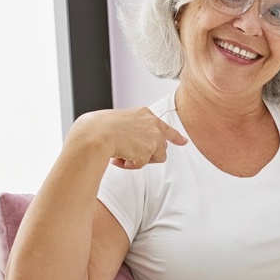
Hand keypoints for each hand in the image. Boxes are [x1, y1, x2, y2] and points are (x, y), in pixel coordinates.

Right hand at [70, 107, 187, 169]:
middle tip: (128, 154)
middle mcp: (152, 123)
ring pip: (156, 156)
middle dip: (147, 153)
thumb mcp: (119, 122)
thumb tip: (133, 145)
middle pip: (161, 145)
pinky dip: (131, 165)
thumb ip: (131, 130)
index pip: (164, 126)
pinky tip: (120, 157)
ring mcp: (153, 135)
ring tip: (122, 155)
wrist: (95, 134)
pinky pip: (143, 164)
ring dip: (140, 159)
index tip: (184, 142)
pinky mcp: (150, 149)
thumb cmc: (99, 128)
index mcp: (143, 114)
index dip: (175, 136)